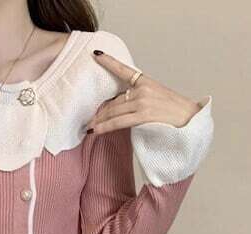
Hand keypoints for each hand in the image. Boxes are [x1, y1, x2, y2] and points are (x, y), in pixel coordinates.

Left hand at [86, 50, 202, 134]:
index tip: (97, 54)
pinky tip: (95, 131)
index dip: (109, 62)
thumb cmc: (174, 113)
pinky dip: (104, 127)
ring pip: (113, 111)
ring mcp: (143, 102)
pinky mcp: (143, 115)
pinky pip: (118, 122)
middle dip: (100, 112)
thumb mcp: (158, 97)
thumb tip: (117, 107)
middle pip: (114, 100)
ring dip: (99, 121)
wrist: (191, 122)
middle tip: (89, 119)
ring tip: (90, 127)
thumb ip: (139, 98)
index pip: (124, 70)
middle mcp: (143, 89)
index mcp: (147, 82)